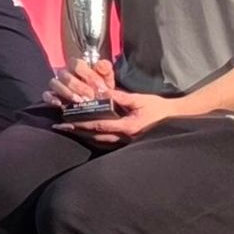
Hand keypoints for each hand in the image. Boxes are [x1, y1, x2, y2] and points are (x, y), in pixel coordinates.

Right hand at [43, 58, 115, 108]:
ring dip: (67, 93)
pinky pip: (46, 95)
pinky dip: (51, 99)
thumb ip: (105, 70)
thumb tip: (103, 64)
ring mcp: (57, 84)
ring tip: (79, 102)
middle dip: (80, 87)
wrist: (95, 102)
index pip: (77, 64)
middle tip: (91, 97)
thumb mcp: (106, 80)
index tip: (101, 88)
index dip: (89, 75)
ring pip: (55, 83)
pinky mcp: (51, 96)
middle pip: (66, 75)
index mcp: (77, 66)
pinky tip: (60, 105)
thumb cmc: (99, 88)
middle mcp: (65, 73)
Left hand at [55, 86, 179, 144]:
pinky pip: (106, 141)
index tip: (66, 122)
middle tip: (60, 128)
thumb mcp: (140, 99)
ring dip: (84, 135)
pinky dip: (94, 137)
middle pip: (96, 136)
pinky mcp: (127, 141)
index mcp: (127, 127)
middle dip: (77, 132)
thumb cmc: (158, 108)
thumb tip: (102, 91)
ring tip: (69, 130)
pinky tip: (85, 133)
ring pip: (100, 141)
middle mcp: (124, 137)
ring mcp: (126, 142)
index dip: (82, 124)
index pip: (100, 126)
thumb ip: (121, 96)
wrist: (173, 119)